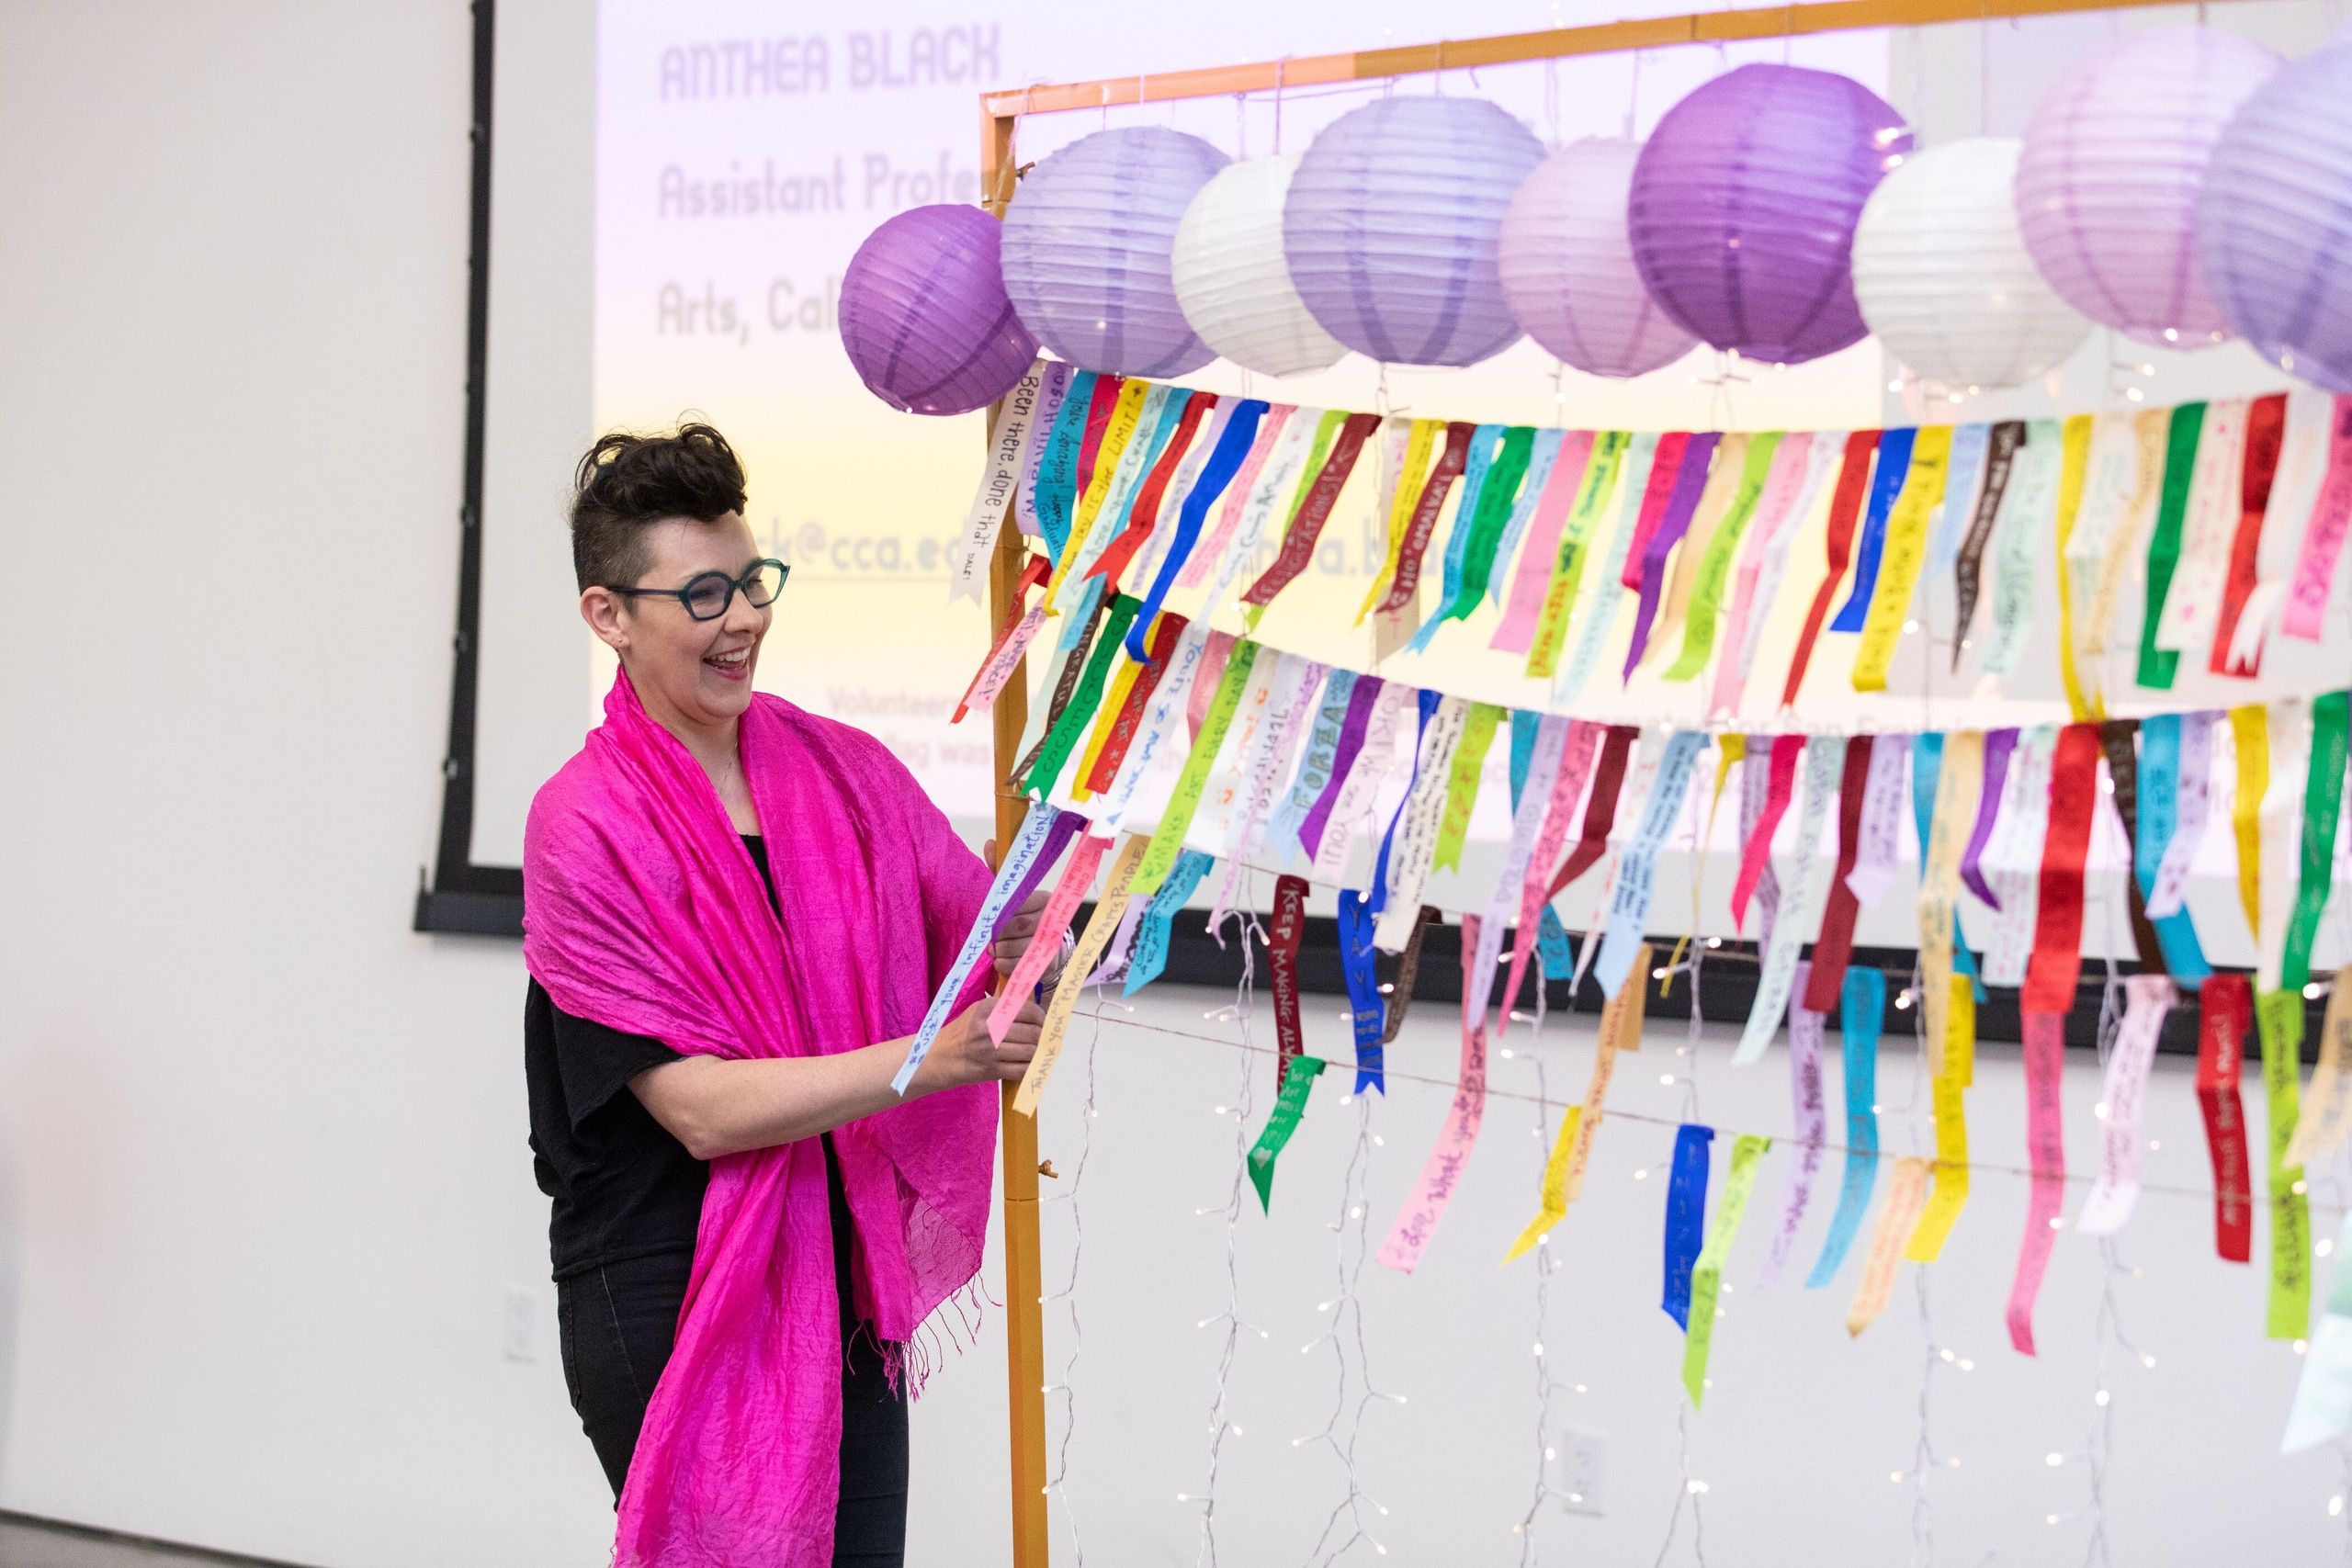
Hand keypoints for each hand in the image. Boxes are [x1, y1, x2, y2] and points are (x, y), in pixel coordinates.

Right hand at [915, 995, 1040, 1094]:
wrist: (939, 1057)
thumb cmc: (962, 1033)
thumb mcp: (978, 1011)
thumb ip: (1002, 1006)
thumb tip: (1032, 1003)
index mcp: (988, 1008)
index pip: (1027, 1010)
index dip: (1041, 1017)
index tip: (1043, 1022)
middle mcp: (990, 1027)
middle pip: (1032, 1032)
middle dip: (1043, 1036)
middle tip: (1044, 1038)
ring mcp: (991, 1050)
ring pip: (1029, 1051)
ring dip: (1037, 1052)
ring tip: (1037, 1051)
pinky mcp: (991, 1069)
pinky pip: (1021, 1070)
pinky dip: (1029, 1068)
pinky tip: (1028, 1064)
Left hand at [982, 836, 1052, 982]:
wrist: (1049, 953)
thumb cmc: (1026, 920)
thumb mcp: (1014, 896)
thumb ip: (1000, 872)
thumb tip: (991, 842)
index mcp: (1044, 899)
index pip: (1016, 904)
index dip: (1001, 915)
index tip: (996, 920)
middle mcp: (1051, 919)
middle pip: (1013, 926)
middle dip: (998, 935)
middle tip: (995, 938)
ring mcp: (1051, 943)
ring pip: (1012, 946)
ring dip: (999, 951)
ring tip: (999, 949)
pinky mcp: (1047, 964)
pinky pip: (1015, 965)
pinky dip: (1003, 964)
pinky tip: (1005, 960)